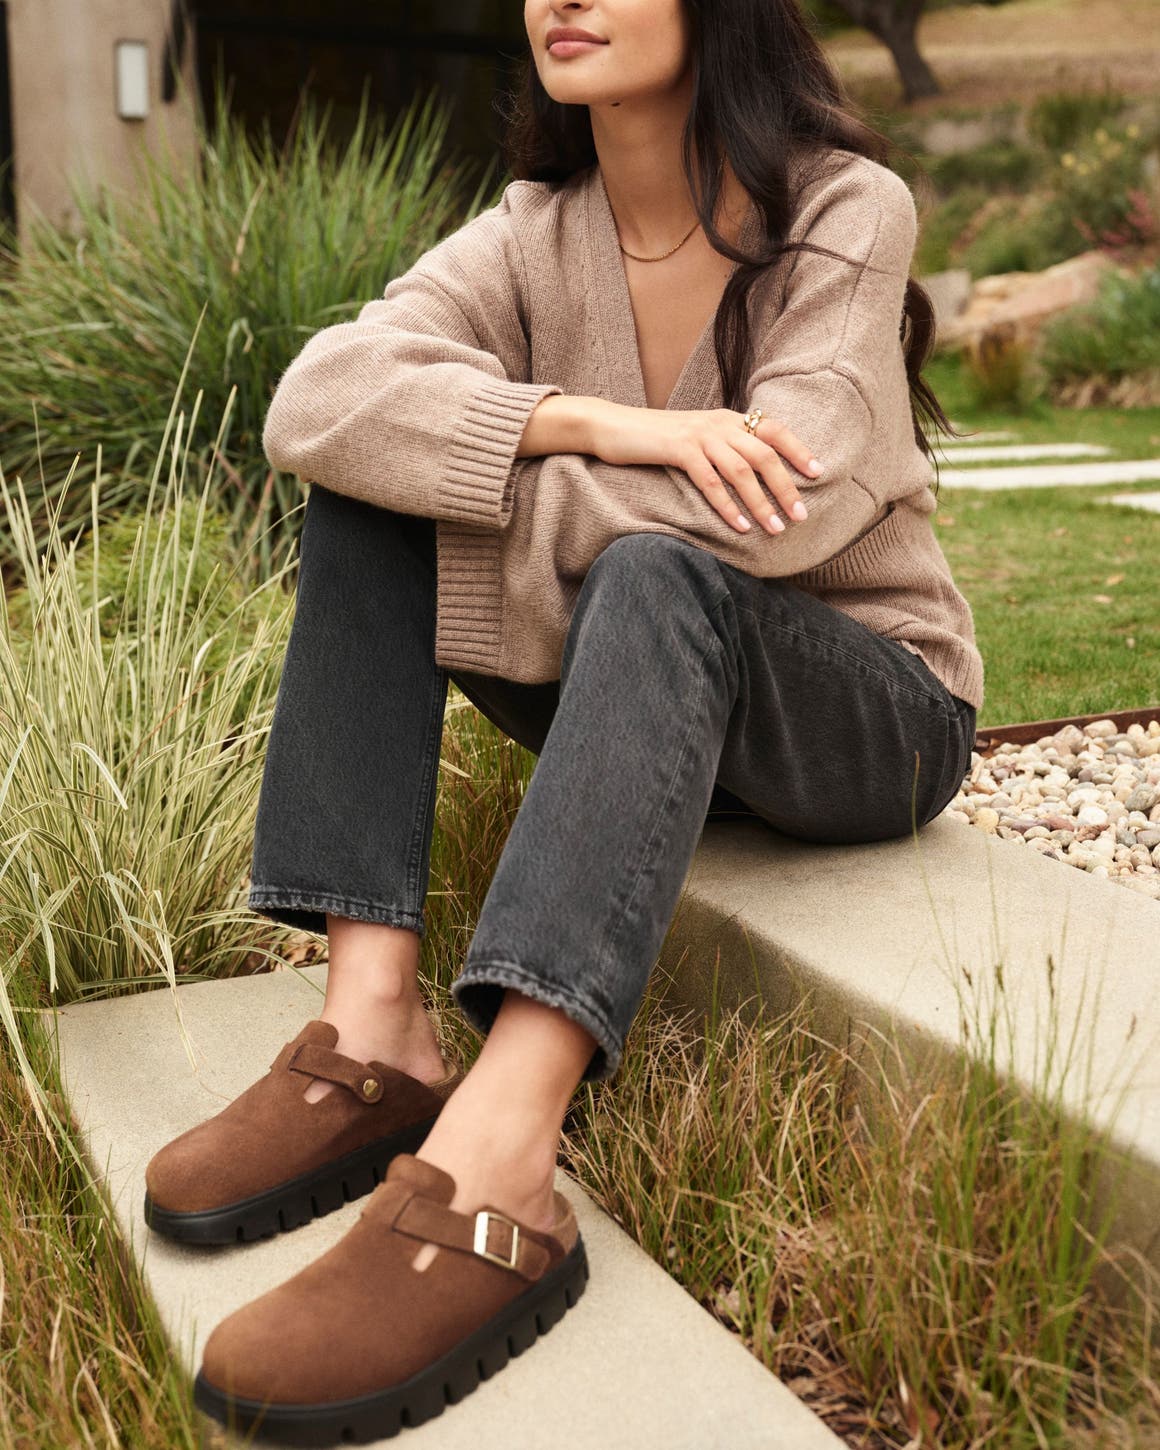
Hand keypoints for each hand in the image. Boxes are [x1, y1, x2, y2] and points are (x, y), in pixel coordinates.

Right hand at [585, 400, 823, 534]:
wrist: (613, 427)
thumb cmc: (656, 440)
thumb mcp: (697, 439)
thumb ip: (724, 449)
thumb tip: (752, 474)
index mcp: (728, 419)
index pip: (774, 430)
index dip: (798, 450)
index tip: (818, 473)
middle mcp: (719, 423)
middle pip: (764, 455)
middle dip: (785, 488)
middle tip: (800, 515)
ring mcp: (699, 436)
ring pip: (741, 471)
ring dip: (762, 503)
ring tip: (776, 528)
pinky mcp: (678, 450)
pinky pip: (710, 482)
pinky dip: (727, 507)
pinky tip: (740, 527)